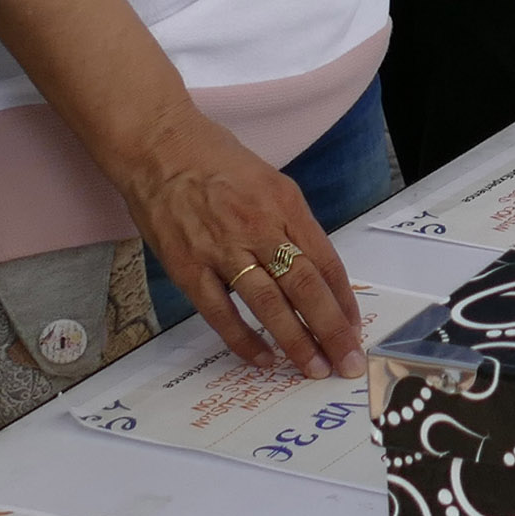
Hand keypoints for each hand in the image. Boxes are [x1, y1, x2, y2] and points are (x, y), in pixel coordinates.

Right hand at [109, 109, 363, 376]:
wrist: (159, 147)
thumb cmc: (217, 161)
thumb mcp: (270, 182)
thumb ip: (291, 224)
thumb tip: (314, 270)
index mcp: (286, 205)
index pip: (326, 262)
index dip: (344, 301)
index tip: (355, 330)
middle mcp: (260, 227)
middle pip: (305, 287)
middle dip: (331, 330)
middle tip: (348, 363)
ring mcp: (222, 249)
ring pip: (269, 303)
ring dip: (295, 340)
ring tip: (313, 368)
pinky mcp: (187, 266)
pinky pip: (220, 311)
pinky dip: (243, 339)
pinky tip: (263, 359)